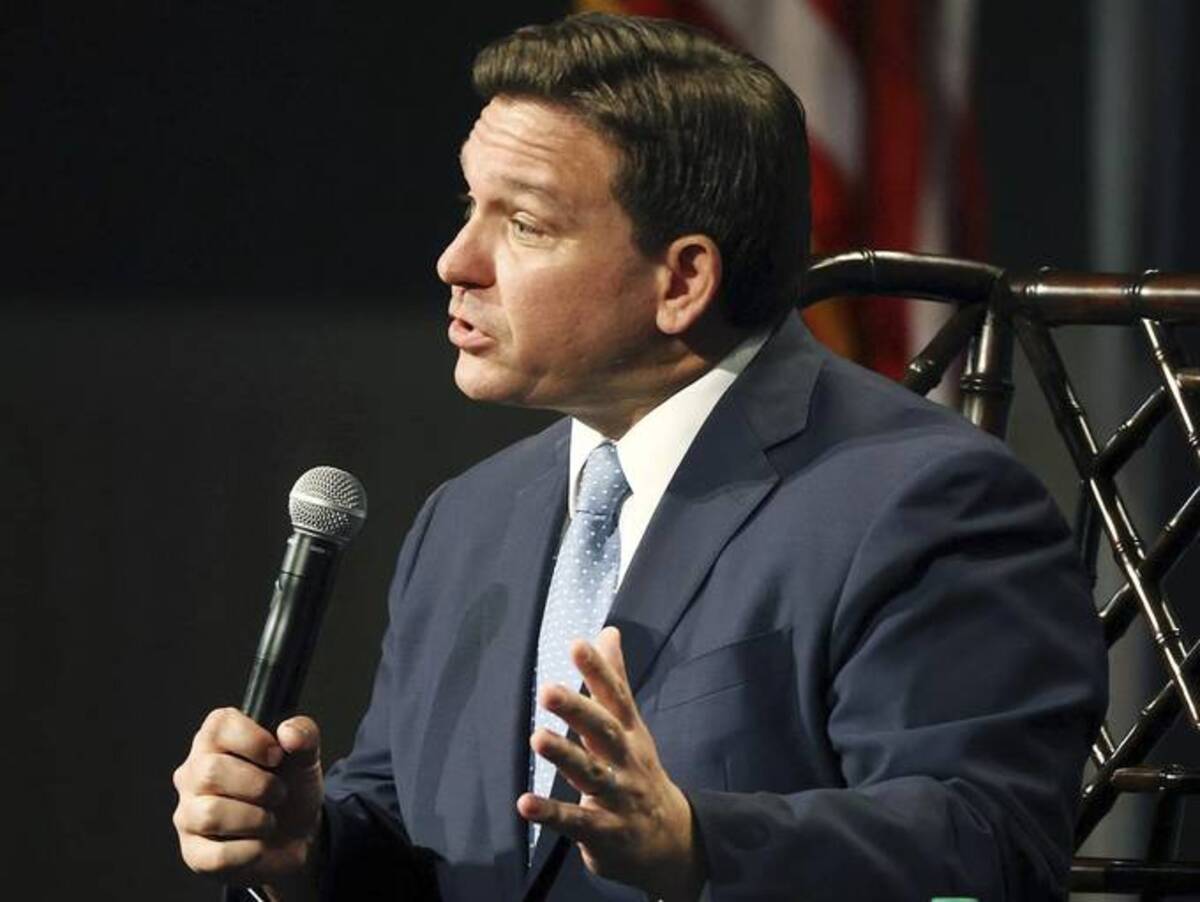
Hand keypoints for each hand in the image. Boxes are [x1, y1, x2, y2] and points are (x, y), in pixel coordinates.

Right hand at [172, 707, 322, 898]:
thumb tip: (288, 732)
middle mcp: (193, 774)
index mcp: (215, 740)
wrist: (298, 834)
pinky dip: (251, 850)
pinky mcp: (194, 853)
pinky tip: (259, 843)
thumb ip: (304, 735)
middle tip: (278, 793)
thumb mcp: (305, 756)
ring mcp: (188, 814)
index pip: (218, 726)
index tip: (277, 756)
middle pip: (211, 771)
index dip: (254, 741)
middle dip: (260, 785)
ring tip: (268, 819)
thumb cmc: (290, 787)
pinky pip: (216, 855)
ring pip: (210, 814)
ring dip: (256, 819)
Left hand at [518, 627, 704, 901]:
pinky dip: (551, 813)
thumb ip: (615, 679)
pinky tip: (524, 804)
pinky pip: (577, 823)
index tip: (577, 644)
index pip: (615, 696)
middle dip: (578, 711)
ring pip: (592, 775)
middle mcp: (626, 761)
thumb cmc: (638, 772)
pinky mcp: (605, 832)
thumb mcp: (631, 726)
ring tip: (537, 738)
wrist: (672, 841)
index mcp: (630, 732)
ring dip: (565, 756)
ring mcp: (618, 797)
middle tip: (548, 690)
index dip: (598, 670)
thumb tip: (608, 631)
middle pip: (604, 732)